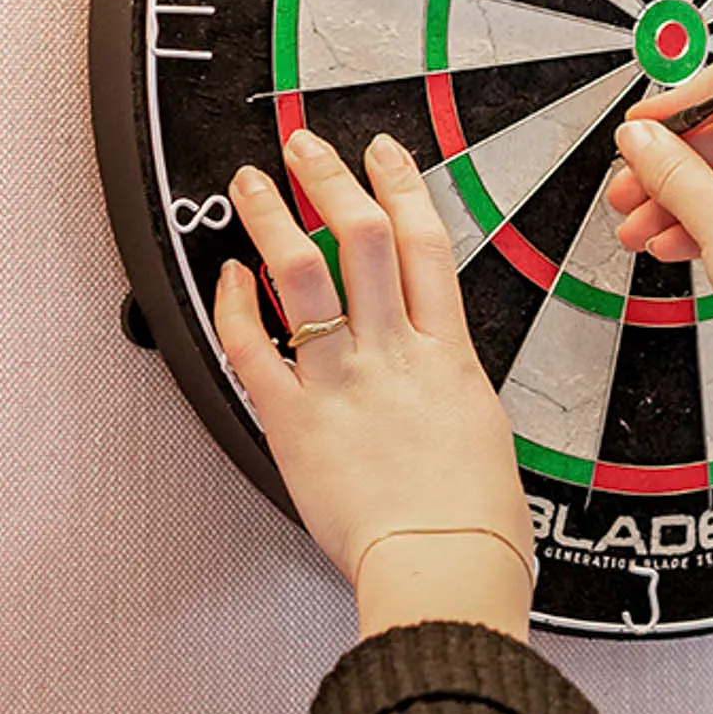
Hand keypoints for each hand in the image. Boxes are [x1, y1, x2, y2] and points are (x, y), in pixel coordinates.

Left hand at [214, 129, 536, 637]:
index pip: (425, 243)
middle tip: (304, 145)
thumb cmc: (477, 525)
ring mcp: (341, 381)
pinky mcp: (294, 420)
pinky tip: (229, 276)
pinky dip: (236, 304)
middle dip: (330, 178)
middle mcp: (393, 354)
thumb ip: (450, 394)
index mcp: (448, 356)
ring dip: (272, 216)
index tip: (384, 155)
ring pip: (303, 272)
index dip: (402, 186)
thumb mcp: (483, 435)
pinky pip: (253, 347)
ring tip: (253, 183)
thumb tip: (435, 383)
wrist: (445, 568)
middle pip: (362, 236)